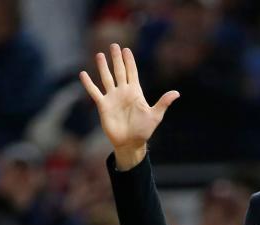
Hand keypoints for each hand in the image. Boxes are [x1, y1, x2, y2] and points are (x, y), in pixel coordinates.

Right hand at [79, 44, 178, 169]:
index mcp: (135, 92)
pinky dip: (89, 84)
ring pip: (106, 78)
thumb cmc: (144, 130)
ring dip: (103, 67)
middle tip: (114, 45)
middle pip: (119, 71)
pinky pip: (94, 92)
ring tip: (99, 54)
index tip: (126, 50)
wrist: (130, 143)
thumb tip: (177, 93)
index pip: (132, 72)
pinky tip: (83, 74)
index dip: (129, 61)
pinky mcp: (103, 105)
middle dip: (116, 59)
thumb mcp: (155, 115)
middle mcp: (123, 92)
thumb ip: (163, 103)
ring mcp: (112, 98)